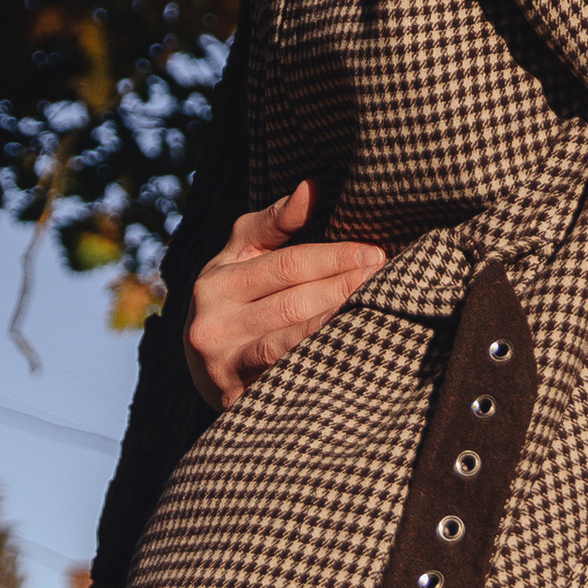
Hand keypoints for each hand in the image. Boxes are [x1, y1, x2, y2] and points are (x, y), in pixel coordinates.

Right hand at [184, 176, 387, 408]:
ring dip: (339, 324)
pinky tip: (352, 351)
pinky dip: (320, 362)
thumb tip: (311, 186)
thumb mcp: (242, 256)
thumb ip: (275, 222)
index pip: (286, 264)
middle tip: (385, 279)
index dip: (334, 257)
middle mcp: (211, 324)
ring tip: (376, 309)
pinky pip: (287, 378)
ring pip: (292, 342)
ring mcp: (222, 366)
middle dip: (345, 288)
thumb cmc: (233, 299)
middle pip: (295, 303)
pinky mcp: (235, 401)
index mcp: (214, 281)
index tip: (374, 254)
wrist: (202, 369)